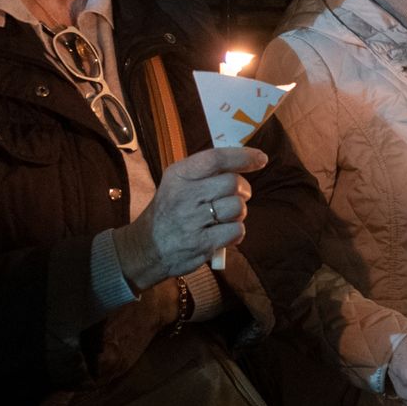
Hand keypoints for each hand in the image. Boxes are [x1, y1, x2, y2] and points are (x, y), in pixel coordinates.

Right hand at [115, 146, 265, 290]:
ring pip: (237, 207)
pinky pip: (236, 231)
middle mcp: (185, 195)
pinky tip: (224, 234)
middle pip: (232, 182)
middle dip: (243, 190)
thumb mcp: (176, 184)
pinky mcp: (201, 243)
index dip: (243, 157)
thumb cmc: (168, 212)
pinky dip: (236, 232)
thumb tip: (242, 162)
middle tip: (237, 197)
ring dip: (239, 213)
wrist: (145, 249)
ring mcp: (192, 220)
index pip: (216, 158)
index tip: (261, 158)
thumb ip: (204, 173)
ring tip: (226, 217)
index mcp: (179, 175)